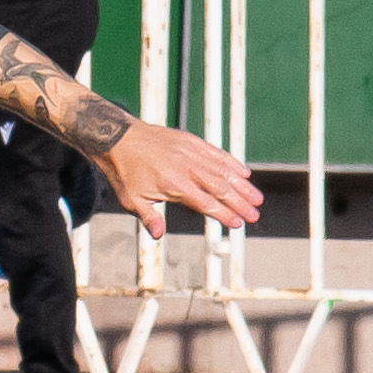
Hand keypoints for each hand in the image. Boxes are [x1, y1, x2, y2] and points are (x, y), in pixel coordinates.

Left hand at [94, 119, 262, 237]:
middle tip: (255, 215)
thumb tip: (159, 235)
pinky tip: (243, 173)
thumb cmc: (123, 170)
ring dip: (242, 185)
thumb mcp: (131, 199)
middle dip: (240, 203)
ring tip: (257, 198)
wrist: (116, 136)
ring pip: (222, 170)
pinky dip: (231, 163)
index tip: (237, 224)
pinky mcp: (190, 141)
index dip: (223, 214)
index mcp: (173, 184)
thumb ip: (149, 217)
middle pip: (220, 187)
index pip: (205, 203)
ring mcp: (189, 152)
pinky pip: (215, 153)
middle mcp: (185, 167)